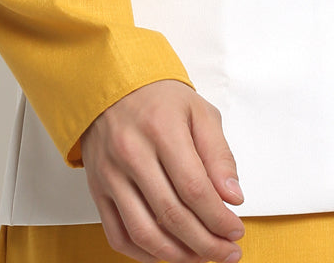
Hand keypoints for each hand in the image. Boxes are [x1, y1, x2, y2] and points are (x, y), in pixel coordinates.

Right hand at [79, 78, 246, 262]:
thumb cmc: (160, 99)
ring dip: (177, 255)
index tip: (235, 232)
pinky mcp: (98, 192)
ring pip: (144, 232)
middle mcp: (133, 155)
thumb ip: (219, 155)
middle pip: (171, 215)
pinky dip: (144, 254)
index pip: (194, 189)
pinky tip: (167, 254)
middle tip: (226, 252)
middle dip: (204, 242)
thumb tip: (233, 197)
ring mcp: (111, 176)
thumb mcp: (199, 112)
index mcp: (163, 130)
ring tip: (201, 257)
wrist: (112, 86)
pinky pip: (118, 235)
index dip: (218, 218)